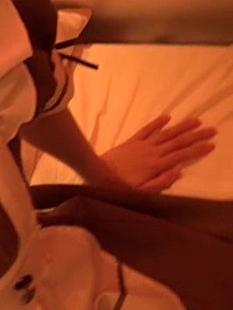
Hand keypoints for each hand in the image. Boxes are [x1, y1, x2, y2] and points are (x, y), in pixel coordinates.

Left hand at [100, 116, 216, 191]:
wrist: (97, 174)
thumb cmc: (120, 187)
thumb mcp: (142, 192)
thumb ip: (161, 183)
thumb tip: (179, 172)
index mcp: (157, 165)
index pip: (182, 155)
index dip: (198, 149)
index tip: (212, 144)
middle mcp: (152, 152)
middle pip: (178, 142)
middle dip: (196, 136)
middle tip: (212, 129)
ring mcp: (142, 145)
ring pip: (166, 134)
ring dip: (182, 127)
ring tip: (196, 120)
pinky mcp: (131, 141)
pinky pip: (146, 130)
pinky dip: (157, 123)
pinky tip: (167, 117)